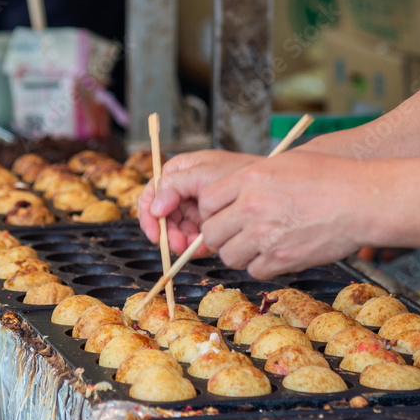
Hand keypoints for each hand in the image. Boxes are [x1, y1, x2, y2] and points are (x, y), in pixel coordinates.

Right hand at [138, 150, 260, 254]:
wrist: (270, 185)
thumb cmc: (239, 171)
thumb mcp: (204, 174)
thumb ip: (175, 186)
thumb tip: (155, 208)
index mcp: (178, 171)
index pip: (151, 193)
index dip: (149, 216)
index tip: (156, 235)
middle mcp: (183, 189)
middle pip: (163, 216)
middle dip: (169, 233)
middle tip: (180, 246)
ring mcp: (196, 206)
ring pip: (177, 230)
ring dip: (183, 242)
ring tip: (195, 246)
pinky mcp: (208, 221)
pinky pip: (194, 237)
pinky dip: (196, 245)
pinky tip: (205, 248)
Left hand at [198, 151, 373, 278]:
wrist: (363, 200)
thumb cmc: (330, 176)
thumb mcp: (283, 163)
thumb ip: (252, 179)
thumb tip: (233, 193)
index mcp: (249, 179)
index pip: (206, 200)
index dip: (210, 211)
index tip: (221, 214)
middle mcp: (251, 207)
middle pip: (211, 232)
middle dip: (219, 236)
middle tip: (235, 234)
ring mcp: (265, 235)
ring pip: (229, 256)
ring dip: (238, 253)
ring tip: (256, 245)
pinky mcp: (282, 259)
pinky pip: (255, 271)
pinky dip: (262, 266)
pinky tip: (276, 254)